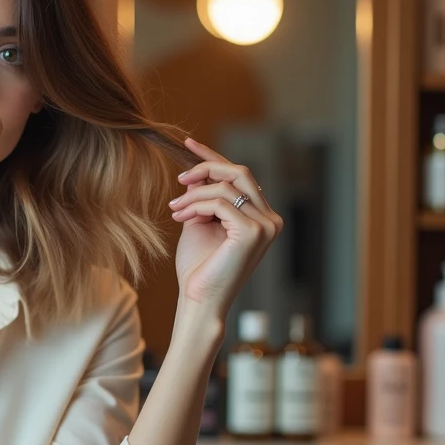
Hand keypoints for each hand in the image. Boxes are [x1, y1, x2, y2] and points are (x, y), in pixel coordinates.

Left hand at [169, 138, 282, 316]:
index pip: (240, 177)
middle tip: (179, 180)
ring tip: (174, 209)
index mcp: (261, 217)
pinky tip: (181, 219)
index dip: (214, 158)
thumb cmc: (199, 268)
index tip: (188, 144)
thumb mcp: (199, 222)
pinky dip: (196, 206)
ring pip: (226, 186)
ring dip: (193, 194)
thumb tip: (196, 171)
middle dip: (206, 169)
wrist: (199, 300)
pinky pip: (220, 202)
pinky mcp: (252, 232)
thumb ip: (203, 197)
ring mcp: (265, 226)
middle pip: (240, 172)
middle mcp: (270, 219)